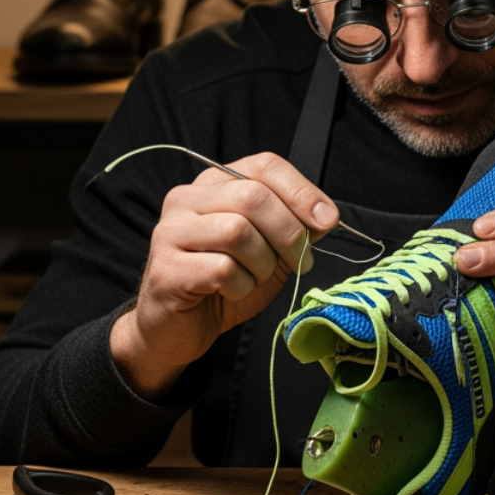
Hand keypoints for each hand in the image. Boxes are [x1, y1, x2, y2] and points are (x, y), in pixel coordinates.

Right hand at [109, 153, 339, 398]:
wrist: (176, 329)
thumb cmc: (224, 285)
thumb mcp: (269, 251)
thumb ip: (293, 228)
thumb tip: (325, 216)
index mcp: (214, 184)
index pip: (264, 165)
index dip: (301, 191)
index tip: (327, 220)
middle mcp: (187, 199)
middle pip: (253, 196)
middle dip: (289, 233)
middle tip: (299, 261)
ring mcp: (171, 232)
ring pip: (237, 232)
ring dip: (262, 264)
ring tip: (256, 279)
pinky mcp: (167, 269)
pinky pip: (222, 270)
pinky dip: (241, 286)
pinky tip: (232, 292)